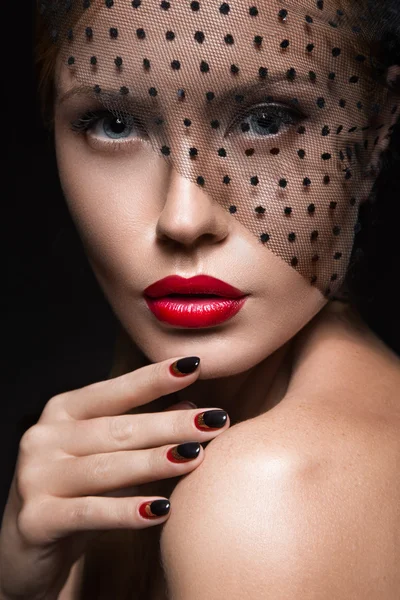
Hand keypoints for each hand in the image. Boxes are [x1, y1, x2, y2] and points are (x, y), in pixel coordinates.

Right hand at [0, 356, 229, 598]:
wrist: (26, 546)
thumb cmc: (74, 490)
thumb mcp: (106, 454)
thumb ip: (141, 429)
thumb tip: (190, 406)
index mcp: (62, 412)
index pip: (115, 391)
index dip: (154, 378)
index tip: (193, 365)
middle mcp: (44, 437)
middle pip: (117, 429)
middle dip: (170, 424)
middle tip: (214, 420)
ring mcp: (36, 477)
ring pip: (107, 467)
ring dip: (154, 462)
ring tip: (195, 456)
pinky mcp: (36, 519)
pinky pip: (90, 512)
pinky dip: (127, 511)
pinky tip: (162, 509)